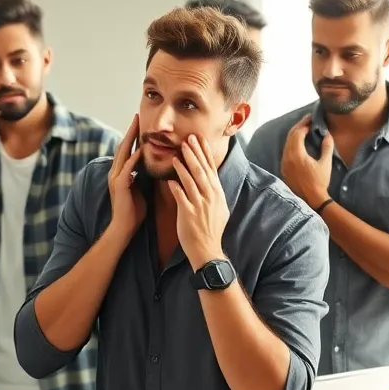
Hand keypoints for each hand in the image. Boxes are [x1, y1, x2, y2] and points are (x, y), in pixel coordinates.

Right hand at [106, 114, 145, 239]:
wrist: (123, 228)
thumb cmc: (133, 211)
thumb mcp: (140, 189)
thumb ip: (142, 177)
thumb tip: (149, 168)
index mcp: (121, 173)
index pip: (127, 149)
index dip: (133, 135)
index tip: (140, 123)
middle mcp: (116, 172)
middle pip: (123, 146)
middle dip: (131, 131)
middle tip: (137, 116)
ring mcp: (116, 178)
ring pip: (123, 153)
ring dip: (130, 138)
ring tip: (137, 125)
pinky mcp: (119, 186)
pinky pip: (127, 169)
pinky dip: (133, 159)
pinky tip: (141, 150)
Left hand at [168, 135, 228, 269]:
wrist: (207, 250)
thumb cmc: (211, 229)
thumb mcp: (219, 208)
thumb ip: (214, 192)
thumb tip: (211, 179)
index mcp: (217, 193)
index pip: (210, 168)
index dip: (204, 152)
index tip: (199, 139)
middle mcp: (210, 196)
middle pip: (201, 170)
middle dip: (194, 153)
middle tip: (187, 139)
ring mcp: (200, 205)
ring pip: (191, 181)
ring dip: (184, 166)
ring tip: (176, 154)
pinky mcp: (189, 214)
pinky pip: (181, 197)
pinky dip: (176, 187)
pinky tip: (169, 179)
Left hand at [280, 117, 333, 207]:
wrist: (311, 199)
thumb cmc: (320, 181)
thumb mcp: (325, 163)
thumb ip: (326, 147)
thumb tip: (327, 135)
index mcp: (297, 155)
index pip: (298, 133)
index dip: (304, 124)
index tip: (311, 119)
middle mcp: (287, 157)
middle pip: (290, 136)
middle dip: (299, 126)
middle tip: (307, 120)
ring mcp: (284, 163)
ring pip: (287, 143)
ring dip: (295, 134)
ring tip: (304, 128)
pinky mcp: (284, 168)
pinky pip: (286, 151)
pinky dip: (292, 143)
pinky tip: (299, 142)